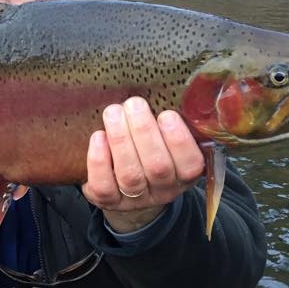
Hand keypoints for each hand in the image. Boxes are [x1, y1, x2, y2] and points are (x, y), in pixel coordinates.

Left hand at [81, 97, 204, 232]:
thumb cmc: (150, 149)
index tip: (167, 114)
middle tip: (134, 103)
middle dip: (144, 132)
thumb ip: (169, 122)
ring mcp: (135, 199)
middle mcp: (163, 189)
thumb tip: (166, 87)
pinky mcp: (108, 200)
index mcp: (184, 173)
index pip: (190, 164)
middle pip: (157, 167)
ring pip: (130, 175)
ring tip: (113, 112)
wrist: (127, 188)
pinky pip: (104, 186)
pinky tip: (98, 137)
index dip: (179, 140)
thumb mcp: (168, 139)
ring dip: (121, 140)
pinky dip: (99, 161)